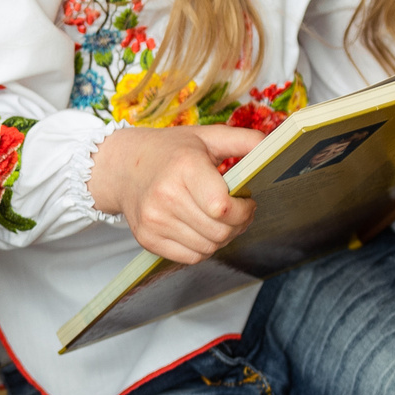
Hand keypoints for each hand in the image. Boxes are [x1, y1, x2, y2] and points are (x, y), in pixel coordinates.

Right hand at [89, 124, 265, 264]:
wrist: (122, 167)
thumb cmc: (168, 151)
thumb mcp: (205, 137)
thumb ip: (242, 140)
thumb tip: (272, 146)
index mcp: (184, 167)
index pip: (222, 207)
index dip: (243, 210)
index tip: (246, 202)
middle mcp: (166, 196)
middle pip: (219, 232)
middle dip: (238, 226)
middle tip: (238, 213)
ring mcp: (154, 220)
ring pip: (207, 248)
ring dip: (221, 238)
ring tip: (219, 221)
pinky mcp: (146, 239)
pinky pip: (189, 257)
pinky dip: (202, 248)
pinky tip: (200, 229)